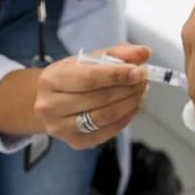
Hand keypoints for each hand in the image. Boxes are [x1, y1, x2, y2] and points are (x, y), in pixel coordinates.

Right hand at [33, 43, 149, 148]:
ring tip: (140, 91)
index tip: (139, 70)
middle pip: (99, 98)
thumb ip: (118, 53)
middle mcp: (51, 106)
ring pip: (104, 117)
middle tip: (143, 79)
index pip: (89, 78)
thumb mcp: (89, 59)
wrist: (50, 101)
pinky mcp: (75, 142)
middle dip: (128, 88)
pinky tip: (132, 106)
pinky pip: (107, 132)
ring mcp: (61, 128)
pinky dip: (125, 118)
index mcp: (51, 79)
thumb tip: (143, 52)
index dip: (117, 75)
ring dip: (129, 103)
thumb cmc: (71, 77)